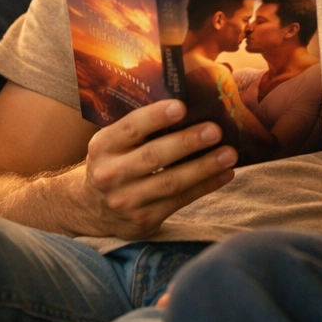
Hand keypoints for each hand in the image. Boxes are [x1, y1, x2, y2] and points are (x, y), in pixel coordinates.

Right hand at [72, 100, 236, 238]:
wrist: (92, 208)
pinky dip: (206, 186)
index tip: (181, 106)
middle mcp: (110, 174)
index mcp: (104, 146)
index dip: (155, 117)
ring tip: (229, 154)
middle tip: (215, 130)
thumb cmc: (117, 162)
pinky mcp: (143, 219)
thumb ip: (143, 127)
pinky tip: (225, 174)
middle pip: (153, 157)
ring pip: (170, 182)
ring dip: (204, 167)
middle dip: (187, 142)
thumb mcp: (116, 142)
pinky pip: (180, 201)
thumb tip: (191, 102)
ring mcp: (126, 200)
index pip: (130, 128)